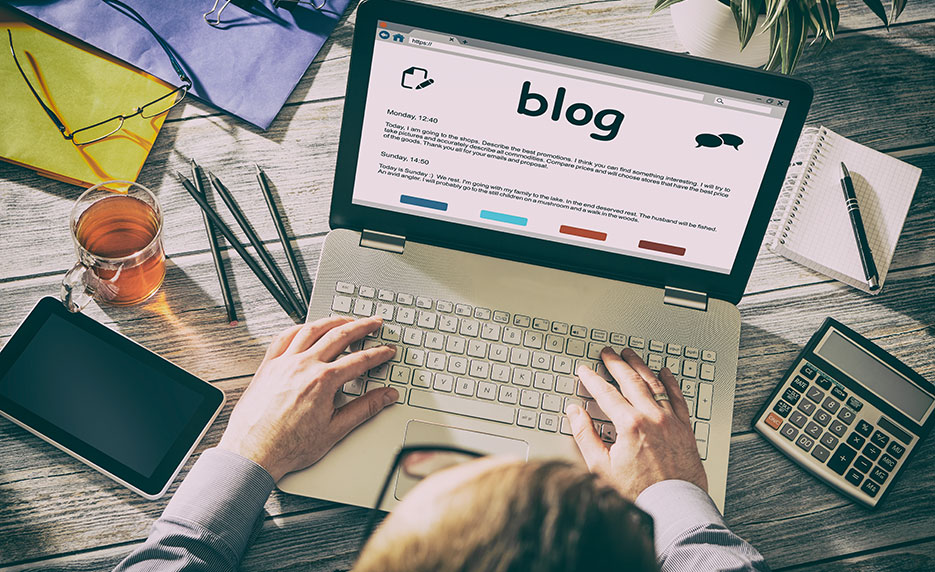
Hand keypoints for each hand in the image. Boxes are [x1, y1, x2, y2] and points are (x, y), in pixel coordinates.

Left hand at [218, 316, 397, 480]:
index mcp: (322, 381)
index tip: (387, 350)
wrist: (252, 453)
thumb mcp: (335, 430)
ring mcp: (283, 362)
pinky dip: (300, 328)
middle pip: (339, 335)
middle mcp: (303, 365)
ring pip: (312, 329)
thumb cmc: (288, 446)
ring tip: (346, 320)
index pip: (359, 360)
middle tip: (374, 322)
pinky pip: (284, 337)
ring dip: (332, 321)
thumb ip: (365, 409)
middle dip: (361, 327)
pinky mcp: (268, 366)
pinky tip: (307, 328)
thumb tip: (386, 397)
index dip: (378, 354)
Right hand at [566, 347, 706, 499]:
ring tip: (631, 355)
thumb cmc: (638, 492)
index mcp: (630, 425)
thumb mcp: (601, 467)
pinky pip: (678, 397)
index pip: (606, 393)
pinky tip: (665, 373)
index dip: (592, 379)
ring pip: (654, 384)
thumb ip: (585, 436)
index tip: (584, 370)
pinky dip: (670, 383)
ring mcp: (671, 421)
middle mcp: (652, 418)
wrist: (673, 506)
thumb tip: (574, 414)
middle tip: (608, 353)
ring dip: (640, 367)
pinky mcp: (685, 428)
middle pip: (631, 381)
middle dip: (617, 364)